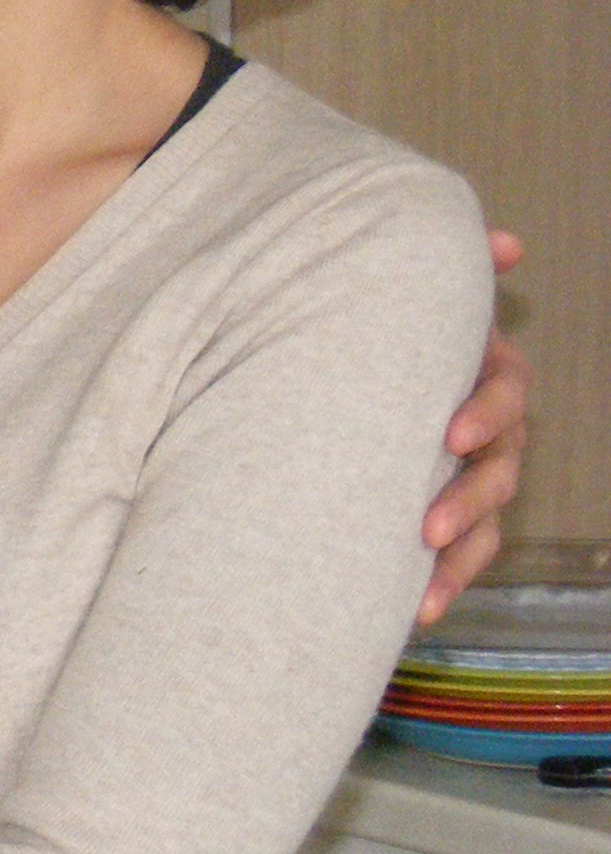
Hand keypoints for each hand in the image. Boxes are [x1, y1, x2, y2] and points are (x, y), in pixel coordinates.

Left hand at [419, 230, 526, 624]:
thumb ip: (451, 266)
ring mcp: (473, 474)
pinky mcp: (448, 513)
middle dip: (466, 499)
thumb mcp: (408, 293)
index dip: (484, 412)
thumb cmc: (384, 322)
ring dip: (459, 554)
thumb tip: (505, 242)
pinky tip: (417, 611)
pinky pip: (460, 555)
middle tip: (425, 524)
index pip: (503, 393)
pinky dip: (443, 582)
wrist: (348, 357)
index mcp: (484, 373)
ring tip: (422, 584)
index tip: (449, 434)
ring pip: (485, 520)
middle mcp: (488, 428)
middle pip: (499, 468)